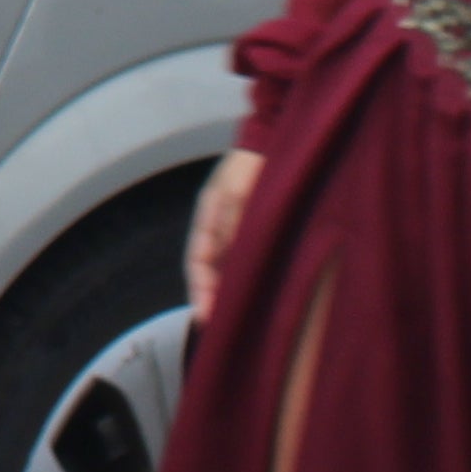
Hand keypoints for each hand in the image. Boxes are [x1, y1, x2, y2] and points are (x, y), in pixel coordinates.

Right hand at [184, 151, 262, 324]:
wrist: (273, 144)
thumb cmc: (251, 167)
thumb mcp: (236, 194)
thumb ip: (229, 224)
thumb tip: (222, 256)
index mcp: (207, 220)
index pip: (198, 262)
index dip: (200, 289)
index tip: (205, 315)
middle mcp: (218, 230)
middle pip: (209, 271)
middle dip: (210, 297)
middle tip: (216, 327)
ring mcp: (236, 232)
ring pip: (226, 268)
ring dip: (227, 291)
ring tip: (233, 320)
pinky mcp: (255, 233)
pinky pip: (245, 261)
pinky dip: (244, 278)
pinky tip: (253, 294)